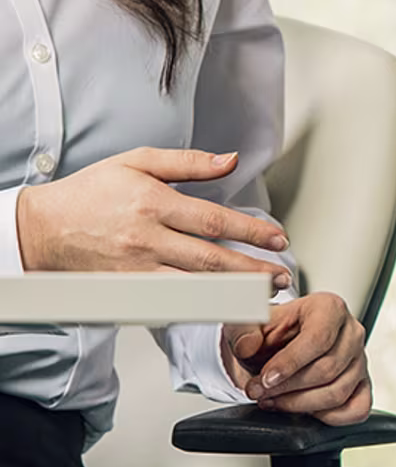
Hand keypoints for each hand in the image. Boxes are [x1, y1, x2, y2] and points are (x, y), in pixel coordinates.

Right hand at [16, 148, 291, 285]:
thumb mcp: (137, 162)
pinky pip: (170, 302)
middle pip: (210, 260)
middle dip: (253, 270)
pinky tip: (223, 307)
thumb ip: (188, 163)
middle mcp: (146, 239)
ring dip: (234, 293)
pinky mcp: (126, 291)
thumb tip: (232, 159)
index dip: (251, 232)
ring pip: (194, 286)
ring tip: (264, 295)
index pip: (214, 221)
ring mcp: (135, 270)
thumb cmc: (90, 191)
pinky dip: (200, 307)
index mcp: (153, 203)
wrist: (41, 228)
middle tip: (283, 276)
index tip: (279, 239)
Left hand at [222, 292, 371, 425]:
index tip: (265, 379)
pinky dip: (329, 417)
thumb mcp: (248, 325)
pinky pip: (356, 410)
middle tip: (260, 392)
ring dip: (300, 404)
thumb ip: (242, 332)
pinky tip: (304, 411)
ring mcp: (360, 360)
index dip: (290, 363)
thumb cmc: (270, 334)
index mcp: (329, 308)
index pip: (318, 339)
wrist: (275, 348)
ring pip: (338, 392)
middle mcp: (351, 332)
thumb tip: (248, 345)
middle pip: (328, 369)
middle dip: (288, 387)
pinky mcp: (362, 385)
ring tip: (274, 401)